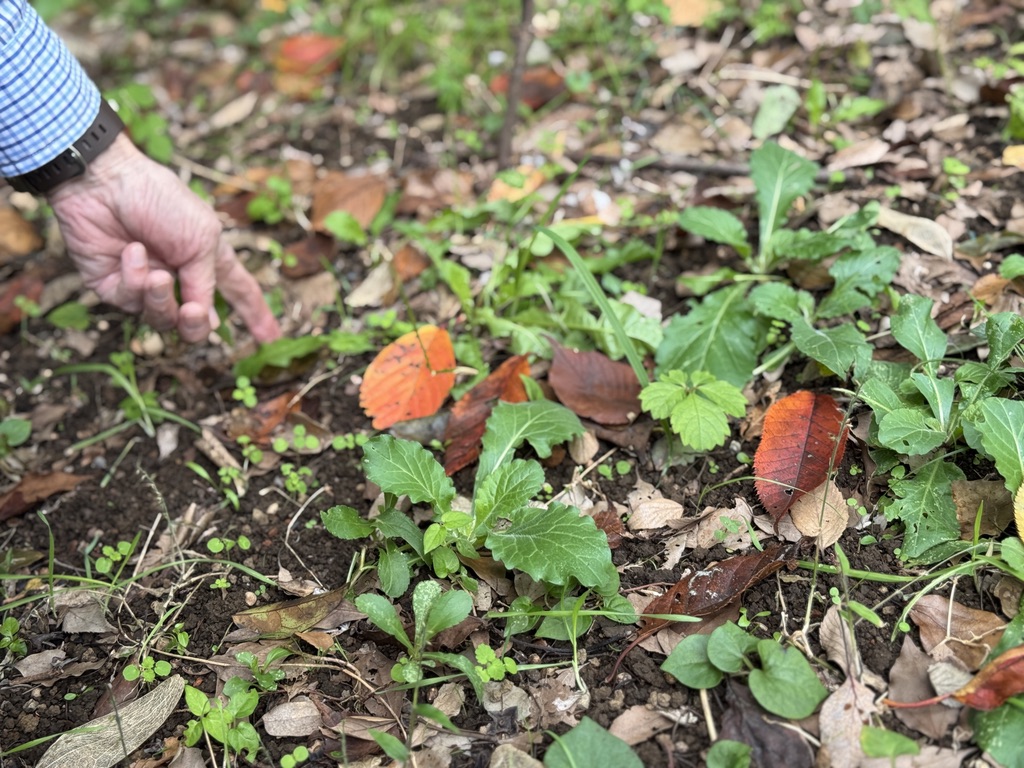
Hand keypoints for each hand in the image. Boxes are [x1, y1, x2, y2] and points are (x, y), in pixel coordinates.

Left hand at [48, 134, 281, 343]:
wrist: (104, 184)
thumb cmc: (160, 200)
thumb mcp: (201, 239)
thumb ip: (206, 283)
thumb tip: (203, 318)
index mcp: (208, 260)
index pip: (238, 294)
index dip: (256, 316)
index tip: (271, 339)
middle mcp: (179, 277)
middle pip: (196, 323)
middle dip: (196, 324)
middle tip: (194, 313)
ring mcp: (146, 285)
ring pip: (163, 320)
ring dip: (162, 299)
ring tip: (158, 274)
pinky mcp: (114, 288)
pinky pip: (131, 303)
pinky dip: (134, 280)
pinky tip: (132, 253)